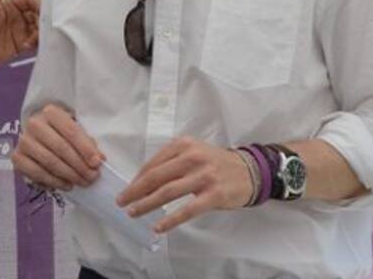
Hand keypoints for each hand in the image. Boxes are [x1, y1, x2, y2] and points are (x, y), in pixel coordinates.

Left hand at [0, 0, 40, 69]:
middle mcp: (18, 16)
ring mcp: (21, 30)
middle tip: (42, 25)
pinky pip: (35, 41)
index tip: (44, 9)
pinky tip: (27, 44)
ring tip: (34, 37)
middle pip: (37, 14)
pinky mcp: (23, 44)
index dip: (38, 3)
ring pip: (38, 28)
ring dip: (39, 32)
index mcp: (11, 5)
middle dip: (42, 19)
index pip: (30, 0)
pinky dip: (36, 42)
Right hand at [11, 103, 102, 189]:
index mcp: (51, 112)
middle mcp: (34, 124)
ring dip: (69, 175)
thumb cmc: (61, 132)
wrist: (38, 134)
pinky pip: (37, 173)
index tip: (97, 163)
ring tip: (83, 182)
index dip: (85, 148)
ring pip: (50, 161)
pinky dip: (54, 181)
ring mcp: (24, 141)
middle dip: (79, 165)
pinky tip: (67, 185)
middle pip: (61, 148)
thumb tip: (97, 160)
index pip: (71, 131)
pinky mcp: (17, 157)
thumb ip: (86, 143)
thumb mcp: (75, 129)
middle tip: (92, 176)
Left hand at [117, 136, 251, 233]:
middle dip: (135, 191)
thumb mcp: (194, 151)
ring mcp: (204, 176)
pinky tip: (159, 227)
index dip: (136, 179)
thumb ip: (171, 161)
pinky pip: (187, 210)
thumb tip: (143, 180)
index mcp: (184, 145)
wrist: (250, 170)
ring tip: (134, 213)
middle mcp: (192, 157)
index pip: (153, 164)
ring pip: (167, 192)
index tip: (127, 190)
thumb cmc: (216, 163)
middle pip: (156, 177)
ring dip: (146, 204)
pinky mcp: (214, 194)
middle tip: (122, 202)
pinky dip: (170, 220)